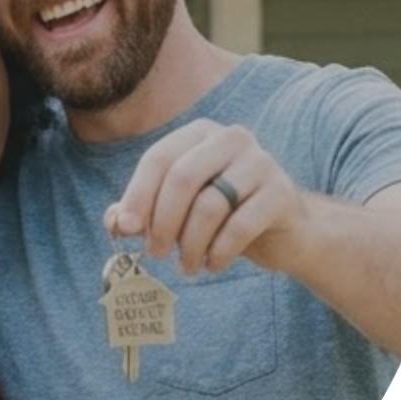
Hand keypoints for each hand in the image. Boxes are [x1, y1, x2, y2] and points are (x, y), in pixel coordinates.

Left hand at [103, 119, 307, 275]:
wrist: (285, 232)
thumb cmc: (221, 216)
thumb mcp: (178, 209)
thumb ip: (141, 212)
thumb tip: (114, 221)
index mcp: (199, 133)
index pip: (158, 158)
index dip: (137, 195)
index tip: (126, 229)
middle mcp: (231, 138)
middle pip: (182, 178)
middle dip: (162, 221)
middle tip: (154, 253)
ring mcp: (260, 162)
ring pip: (210, 204)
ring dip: (190, 243)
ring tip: (185, 266)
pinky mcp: (281, 192)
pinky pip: (240, 225)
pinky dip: (219, 252)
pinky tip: (213, 265)